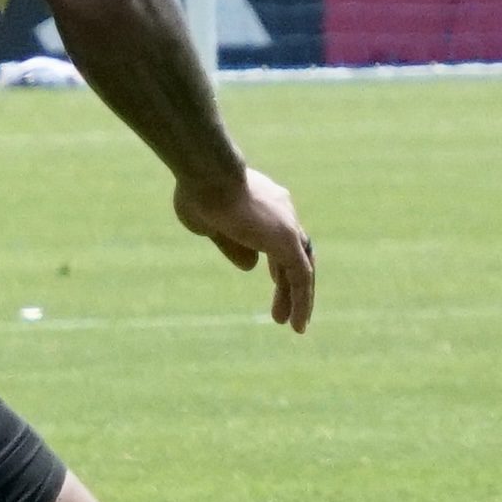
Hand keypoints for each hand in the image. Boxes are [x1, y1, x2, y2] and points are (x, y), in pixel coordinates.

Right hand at [174, 164, 316, 332]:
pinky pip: (301, 277)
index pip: (274, 234)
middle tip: (280, 309)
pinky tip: (297, 325)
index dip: (271, 258)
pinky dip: (302, 302)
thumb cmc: (198, 193)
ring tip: (293, 326)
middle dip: (286, 281)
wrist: (208, 174)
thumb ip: (232, 245)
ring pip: (300, 267)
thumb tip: (251, 267)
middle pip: (294, 252)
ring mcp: (288, 224)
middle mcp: (283, 211)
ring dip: (296, 298)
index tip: (258, 272)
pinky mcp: (288, 241)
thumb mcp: (209, 225)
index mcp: (264, 202)